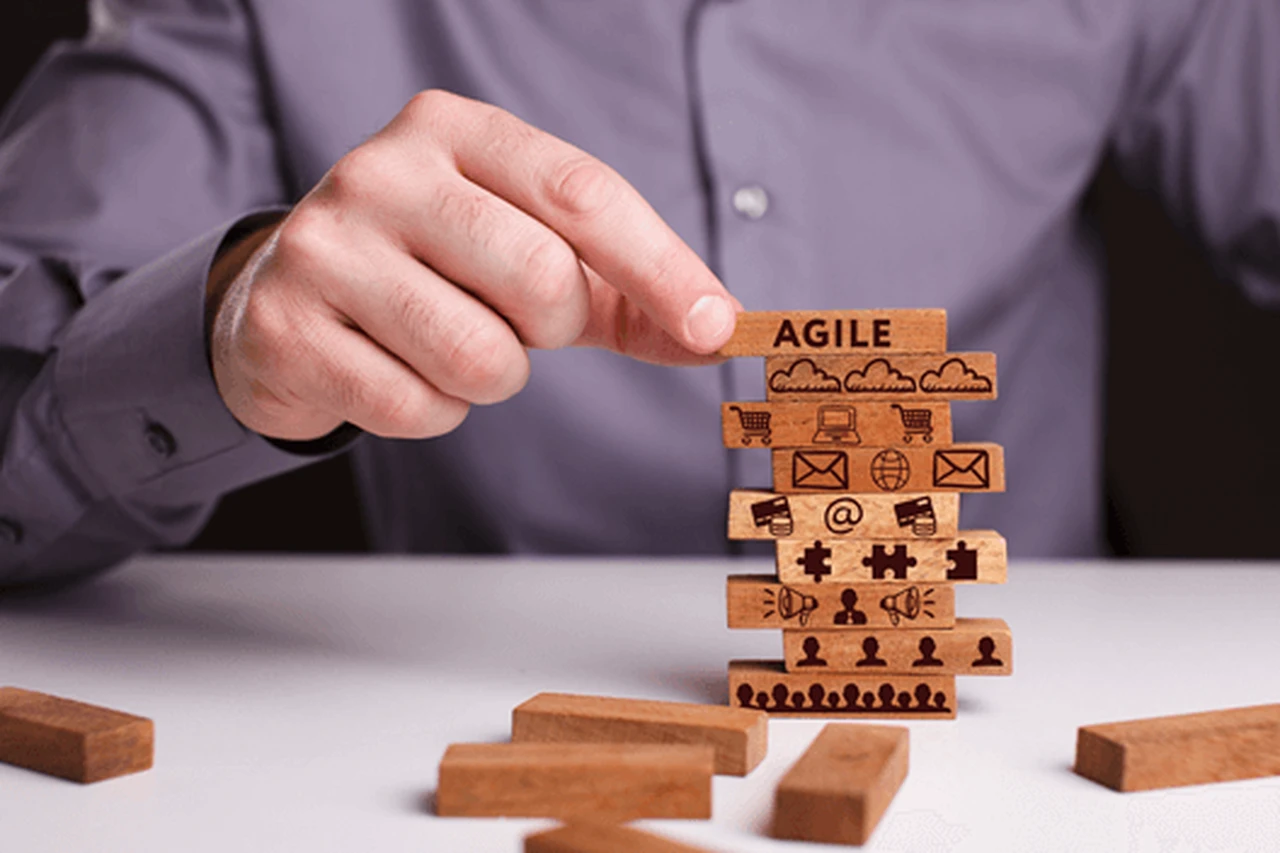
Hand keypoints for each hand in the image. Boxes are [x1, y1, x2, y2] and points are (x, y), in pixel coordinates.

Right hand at [208, 90, 737, 441]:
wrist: (288, 298)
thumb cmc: (438, 273)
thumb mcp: (533, 256)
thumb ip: (628, 289)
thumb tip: (721, 328)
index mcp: (454, 130)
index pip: (582, 192)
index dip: (660, 266)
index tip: (713, 327)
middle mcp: (383, 171)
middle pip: (540, 276)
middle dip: (550, 327)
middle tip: (512, 321)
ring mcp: (325, 246)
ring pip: (480, 356)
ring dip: (490, 378)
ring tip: (449, 344)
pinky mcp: (287, 326)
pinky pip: (415, 408)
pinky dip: (432, 412)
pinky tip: (396, 370)